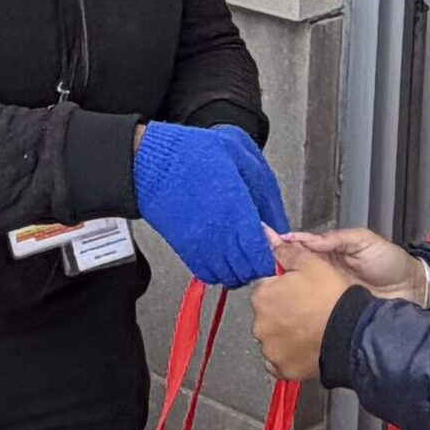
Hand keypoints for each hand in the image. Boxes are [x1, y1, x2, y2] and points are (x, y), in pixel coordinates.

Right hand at [133, 124, 277, 284]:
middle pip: (248, 271)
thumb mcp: (242, 156)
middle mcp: (220, 236)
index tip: (276, 244)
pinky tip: (224, 252)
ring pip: (230, 277)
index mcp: (238, 212)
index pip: (262, 255)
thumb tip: (279, 222)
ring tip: (243, 250)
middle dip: (259, 263)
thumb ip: (265, 192)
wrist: (150, 163)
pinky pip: (209, 274)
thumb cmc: (193, 152)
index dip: (272, 255)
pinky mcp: (186, 250)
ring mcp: (202, 246)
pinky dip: (220, 269)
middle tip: (261, 247)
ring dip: (240, 268)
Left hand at [252, 247, 351, 380]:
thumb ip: (288, 252)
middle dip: (283, 310)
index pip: (266, 287)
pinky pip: (280, 359)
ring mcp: (270, 349)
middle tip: (308, 309)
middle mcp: (260, 324)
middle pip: (268, 313)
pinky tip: (306, 346)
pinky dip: (290, 354)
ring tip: (310, 329)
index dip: (284, 287)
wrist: (351, 335)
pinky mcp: (282, 368)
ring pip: (274, 336)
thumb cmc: (332, 299)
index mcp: (263, 296)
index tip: (299, 291)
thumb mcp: (312, 263)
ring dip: (286, 332)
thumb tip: (269, 239)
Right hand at [274, 227, 425, 301]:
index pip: (300, 247)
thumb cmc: (391, 263)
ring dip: (283, 287)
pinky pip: (311, 308)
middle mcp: (324, 274)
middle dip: (275, 265)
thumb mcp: (364, 241)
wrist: (411, 290)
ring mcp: (326, 293)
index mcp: (330, 253)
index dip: (282, 243)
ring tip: (266, 282)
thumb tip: (307, 239)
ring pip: (298, 289)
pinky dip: (298, 308)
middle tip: (259, 262)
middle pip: (293, 269)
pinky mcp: (332, 311)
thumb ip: (336, 238)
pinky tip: (286, 306)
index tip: (265, 238)